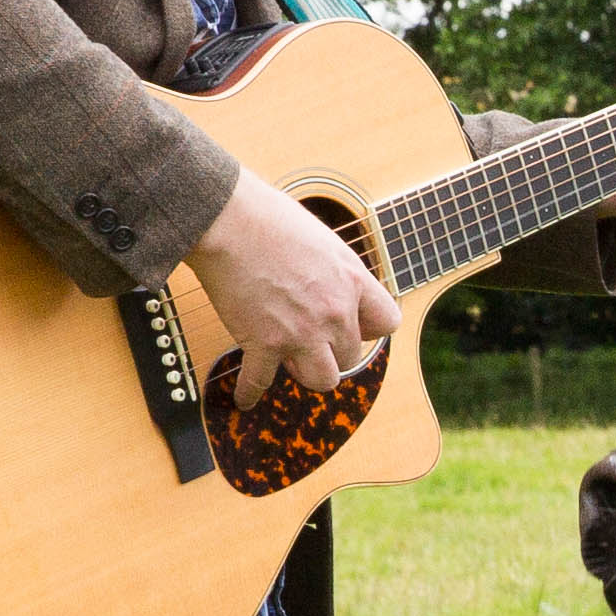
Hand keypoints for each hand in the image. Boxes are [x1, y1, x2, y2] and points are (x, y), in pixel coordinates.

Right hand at [185, 168, 399, 401]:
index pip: (387, 324)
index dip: (368, 328)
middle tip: (309, 338)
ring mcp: (301, 332)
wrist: (229, 219)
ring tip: (290, 361)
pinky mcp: (263, 343)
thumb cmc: (269, 217)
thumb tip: (333, 283)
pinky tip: (246, 398)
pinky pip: (260, 383)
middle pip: (349, 357)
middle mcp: (334, 312)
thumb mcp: (323, 239)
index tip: (351, 326)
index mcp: (352, 282)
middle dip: (331, 350)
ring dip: (306, 372)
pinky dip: (250, 392)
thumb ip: (336, 270)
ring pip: (322, 379)